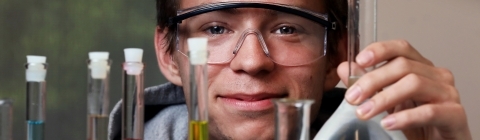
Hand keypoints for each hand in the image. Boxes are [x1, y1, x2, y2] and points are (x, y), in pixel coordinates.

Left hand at [337, 40, 471, 139]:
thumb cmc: (416, 124)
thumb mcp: (387, 104)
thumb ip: (368, 85)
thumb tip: (345, 68)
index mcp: (420, 68)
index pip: (401, 48)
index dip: (380, 50)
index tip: (360, 60)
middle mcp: (436, 76)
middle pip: (403, 66)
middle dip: (372, 80)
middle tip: (352, 97)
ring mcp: (447, 94)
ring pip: (414, 83)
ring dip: (384, 98)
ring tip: (364, 112)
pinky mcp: (454, 115)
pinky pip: (429, 111)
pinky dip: (405, 117)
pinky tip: (387, 123)